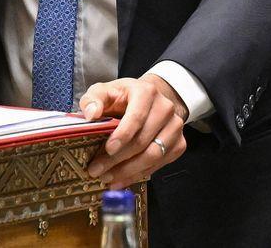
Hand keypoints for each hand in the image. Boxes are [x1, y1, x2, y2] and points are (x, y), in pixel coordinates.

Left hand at [79, 74, 187, 188]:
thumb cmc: (124, 97)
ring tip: (108, 178)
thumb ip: (93, 100)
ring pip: (153, 155)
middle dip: (118, 159)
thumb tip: (92, 114)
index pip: (136, 117)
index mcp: (146, 92)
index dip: (122, 135)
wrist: (150, 100)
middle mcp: (164, 108)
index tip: (108, 149)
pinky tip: (122, 179)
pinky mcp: (178, 143)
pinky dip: (139, 174)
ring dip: (128, 171)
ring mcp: (174, 127)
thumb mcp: (105, 91)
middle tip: (98, 170)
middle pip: (143, 140)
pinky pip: (159, 164)